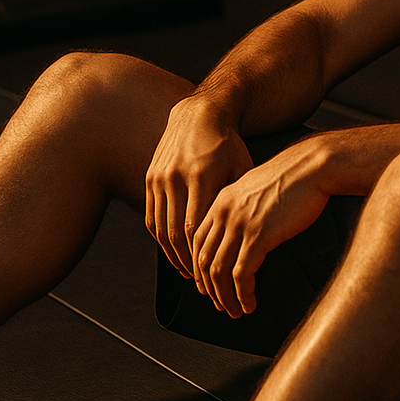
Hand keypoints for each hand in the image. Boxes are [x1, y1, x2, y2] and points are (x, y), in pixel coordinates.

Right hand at [144, 96, 253, 278]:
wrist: (199, 115)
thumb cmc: (228, 144)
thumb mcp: (242, 167)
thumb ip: (240, 198)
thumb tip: (250, 234)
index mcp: (201, 176)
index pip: (196, 227)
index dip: (203, 255)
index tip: (216, 275)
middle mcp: (175, 178)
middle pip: (176, 233)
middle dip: (189, 263)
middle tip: (203, 284)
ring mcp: (159, 179)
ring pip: (161, 229)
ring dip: (174, 256)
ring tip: (190, 275)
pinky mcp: (149, 179)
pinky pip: (152, 218)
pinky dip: (162, 241)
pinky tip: (175, 254)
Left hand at [191, 136, 333, 317]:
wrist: (313, 166)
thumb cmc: (295, 176)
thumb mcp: (258, 188)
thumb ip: (243, 207)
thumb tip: (243, 230)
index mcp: (221, 200)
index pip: (197, 241)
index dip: (199, 268)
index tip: (207, 284)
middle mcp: (224, 213)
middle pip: (204, 260)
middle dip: (209, 288)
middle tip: (219, 303)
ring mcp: (240, 224)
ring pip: (219, 272)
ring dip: (225, 297)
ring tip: (235, 310)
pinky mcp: (259, 236)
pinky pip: (241, 275)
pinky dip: (242, 294)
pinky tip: (250, 302)